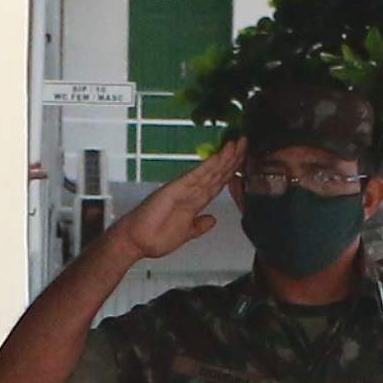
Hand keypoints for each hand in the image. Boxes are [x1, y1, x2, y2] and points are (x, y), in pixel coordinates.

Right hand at [114, 139, 243, 261]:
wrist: (137, 241)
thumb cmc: (156, 238)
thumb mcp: (186, 234)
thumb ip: (199, 226)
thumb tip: (211, 220)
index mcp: (196, 203)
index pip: (218, 183)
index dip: (232, 172)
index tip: (244, 159)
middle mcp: (192, 192)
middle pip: (218, 173)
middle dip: (233, 159)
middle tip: (246, 141)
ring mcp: (185, 188)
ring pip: (210, 171)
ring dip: (225, 157)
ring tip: (238, 142)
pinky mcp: (176, 188)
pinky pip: (196, 175)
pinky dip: (209, 165)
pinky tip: (220, 155)